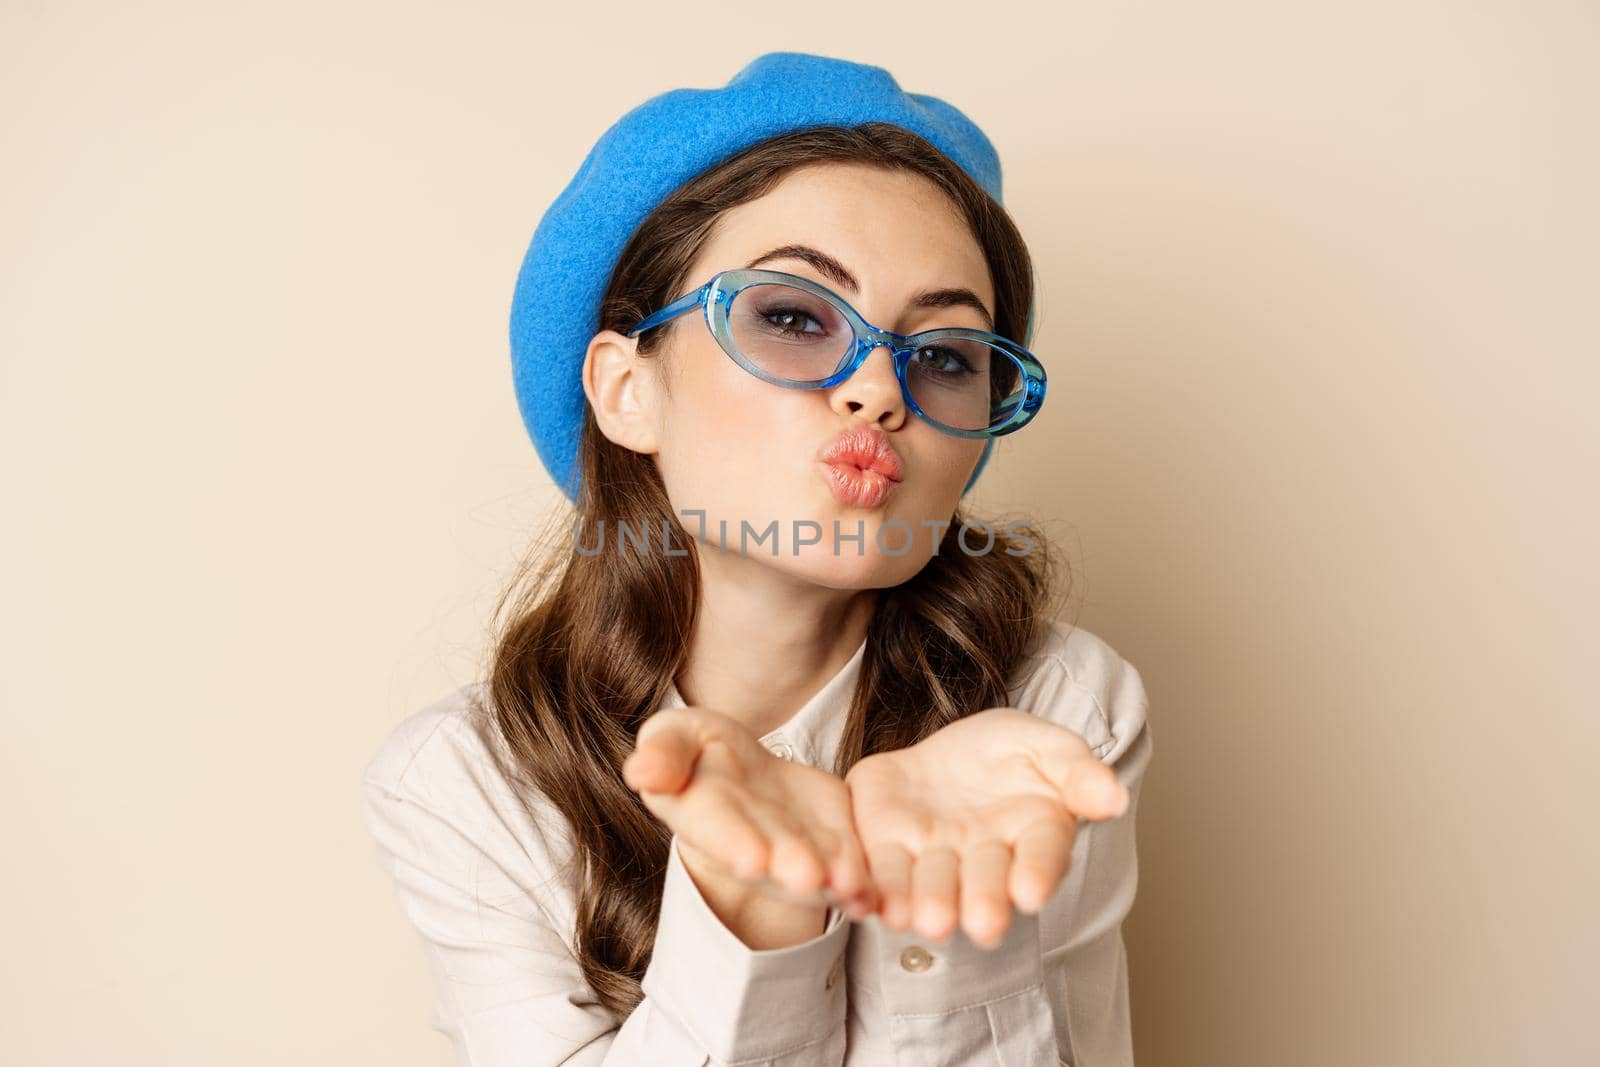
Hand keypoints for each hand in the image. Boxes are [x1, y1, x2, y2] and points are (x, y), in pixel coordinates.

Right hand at [623, 705, 878, 917]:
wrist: (740, 773)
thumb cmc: (697, 754)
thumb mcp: (674, 738)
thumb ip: (663, 754)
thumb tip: (639, 771)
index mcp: (704, 815)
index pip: (719, 830)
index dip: (736, 843)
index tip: (753, 859)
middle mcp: (751, 844)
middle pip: (774, 856)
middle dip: (790, 867)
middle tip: (808, 877)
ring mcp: (794, 851)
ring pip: (817, 868)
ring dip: (834, 879)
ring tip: (852, 885)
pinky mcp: (833, 845)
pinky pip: (852, 862)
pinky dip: (865, 878)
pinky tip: (879, 888)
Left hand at [844, 706, 1128, 946]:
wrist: (945, 748)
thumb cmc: (1006, 752)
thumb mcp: (1046, 745)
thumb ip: (1076, 771)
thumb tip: (1113, 797)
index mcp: (1032, 833)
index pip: (1042, 855)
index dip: (1037, 873)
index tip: (1032, 893)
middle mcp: (982, 856)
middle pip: (984, 879)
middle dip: (982, 899)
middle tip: (981, 925)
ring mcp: (931, 854)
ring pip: (929, 882)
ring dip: (928, 902)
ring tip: (926, 920)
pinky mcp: (884, 842)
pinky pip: (879, 867)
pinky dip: (877, 886)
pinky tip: (875, 903)